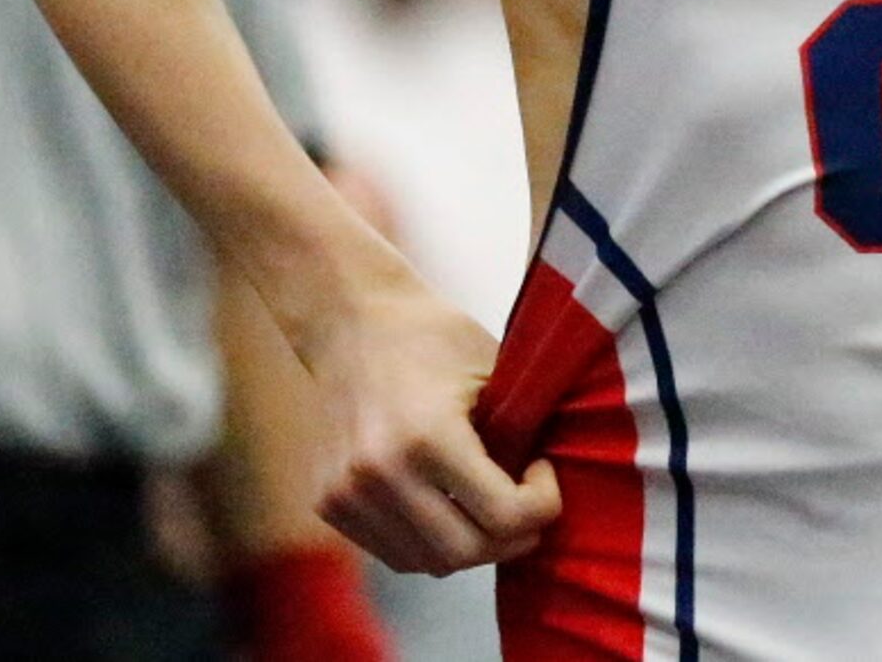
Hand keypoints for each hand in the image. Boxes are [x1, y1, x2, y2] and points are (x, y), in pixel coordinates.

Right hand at [310, 268, 559, 575]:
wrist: (348, 318)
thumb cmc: (429, 335)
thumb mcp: (490, 370)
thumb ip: (520, 432)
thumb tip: (554, 489)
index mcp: (426, 436)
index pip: (504, 517)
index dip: (541, 503)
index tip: (542, 471)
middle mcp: (379, 474)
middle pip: (467, 553)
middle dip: (511, 535)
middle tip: (524, 500)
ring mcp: (347, 493)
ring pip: (429, 563)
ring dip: (470, 544)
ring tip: (484, 503)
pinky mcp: (328, 502)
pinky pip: (394, 553)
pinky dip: (428, 542)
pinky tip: (446, 506)